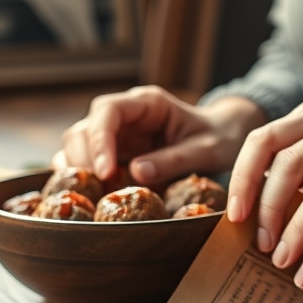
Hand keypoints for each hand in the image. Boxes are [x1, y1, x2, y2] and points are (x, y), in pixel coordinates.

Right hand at [54, 86, 263, 184]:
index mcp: (147, 104)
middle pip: (83, 129)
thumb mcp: (206, 150)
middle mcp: (125, 116)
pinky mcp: (115, 156)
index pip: (107, 111)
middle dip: (84, 159)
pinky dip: (84, 181)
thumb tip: (136, 172)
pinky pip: (86, 165)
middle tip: (100, 189)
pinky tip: (93, 199)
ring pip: (77, 146)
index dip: (99, 139)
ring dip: (79, 172)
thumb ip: (174, 159)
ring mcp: (117, 136)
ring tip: (97, 197)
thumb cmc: (219, 137)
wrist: (226, 138)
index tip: (105, 171)